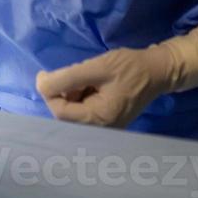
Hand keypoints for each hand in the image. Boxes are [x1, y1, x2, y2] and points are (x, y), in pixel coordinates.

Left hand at [35, 24, 197, 128]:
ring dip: (71, 92)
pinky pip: (82, 109)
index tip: (46, 73)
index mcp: (99, 120)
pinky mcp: (105, 119)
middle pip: (65, 113)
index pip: (60, 111)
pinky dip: (80, 94)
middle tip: (75, 72)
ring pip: (72, 110)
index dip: (49, 91)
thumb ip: (66, 77)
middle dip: (62, 91)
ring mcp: (104, 127)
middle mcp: (101, 130)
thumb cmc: (129, 67)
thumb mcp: (95, 67)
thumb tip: (41, 84)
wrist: (157, 70)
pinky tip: (90, 82)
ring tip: (86, 75)